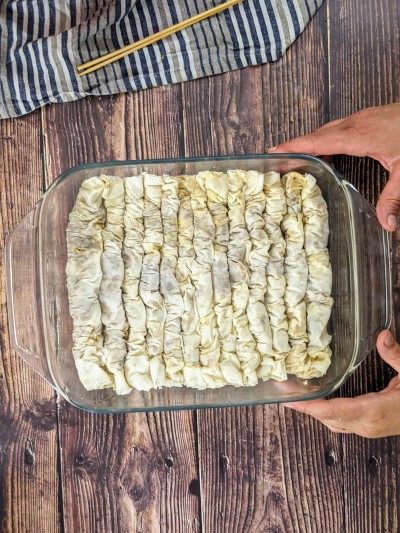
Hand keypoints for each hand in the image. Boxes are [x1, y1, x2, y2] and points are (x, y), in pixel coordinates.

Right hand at [269, 103, 399, 231]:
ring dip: (308, 141)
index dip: (294, 147)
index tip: (273, 152)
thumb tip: (386, 223)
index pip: (318, 141)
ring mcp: (361, 118)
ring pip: (326, 129)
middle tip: (275, 159)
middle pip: (317, 134)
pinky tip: (325, 150)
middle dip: (294, 146)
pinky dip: (323, 138)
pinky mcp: (368, 118)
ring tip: (293, 155)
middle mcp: (356, 123)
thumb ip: (394, 197)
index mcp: (359, 135)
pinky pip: (337, 128)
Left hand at [283, 331, 399, 437]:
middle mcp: (366, 424)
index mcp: (375, 411)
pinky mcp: (367, 428)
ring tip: (291, 395)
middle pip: (326, 417)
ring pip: (331, 422)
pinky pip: (339, 422)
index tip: (290, 401)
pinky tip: (314, 401)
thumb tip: (382, 335)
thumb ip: (396, 356)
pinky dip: (323, 412)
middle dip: (303, 407)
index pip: (336, 411)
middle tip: (281, 392)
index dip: (311, 408)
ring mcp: (366, 429)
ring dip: (311, 411)